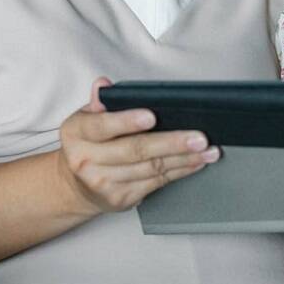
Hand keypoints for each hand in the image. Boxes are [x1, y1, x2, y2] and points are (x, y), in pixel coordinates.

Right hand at [57, 78, 220, 214]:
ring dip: (185, 158)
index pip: (102, 125)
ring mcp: (104, 183)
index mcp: (77, 133)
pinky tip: (196, 162)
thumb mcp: (86, 119)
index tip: (151, 117)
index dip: (127, 121)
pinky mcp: (122, 199)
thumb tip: (104, 84)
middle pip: (135, 150)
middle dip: (172, 142)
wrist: (77, 186)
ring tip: (206, 149)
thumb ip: (100, 102)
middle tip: (198, 137)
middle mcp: (86, 160)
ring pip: (152, 168)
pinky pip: (157, 182)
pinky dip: (181, 171)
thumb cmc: (88, 145)